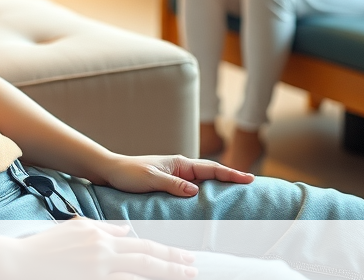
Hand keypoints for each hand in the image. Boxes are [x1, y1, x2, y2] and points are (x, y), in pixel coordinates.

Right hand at [18, 219, 198, 278]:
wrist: (19, 263)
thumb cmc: (45, 246)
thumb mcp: (76, 228)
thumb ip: (104, 229)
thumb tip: (127, 231)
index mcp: (101, 238)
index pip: (143, 246)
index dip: (167, 253)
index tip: (186, 258)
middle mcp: (104, 255)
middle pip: (147, 262)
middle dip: (174, 266)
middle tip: (194, 269)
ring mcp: (97, 272)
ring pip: (139, 278)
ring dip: (162, 278)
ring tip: (183, 279)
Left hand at [98, 154, 253, 196]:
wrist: (112, 172)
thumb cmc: (129, 174)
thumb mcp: (151, 179)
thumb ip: (173, 185)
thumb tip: (195, 191)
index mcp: (179, 163)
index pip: (210, 168)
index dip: (230, 174)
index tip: (249, 178)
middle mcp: (180, 167)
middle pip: (211, 173)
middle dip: (231, 177)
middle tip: (251, 184)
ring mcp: (176, 175)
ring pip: (203, 180)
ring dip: (220, 184)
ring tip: (238, 192)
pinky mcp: (170, 183)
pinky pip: (193, 188)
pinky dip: (205, 191)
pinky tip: (211, 199)